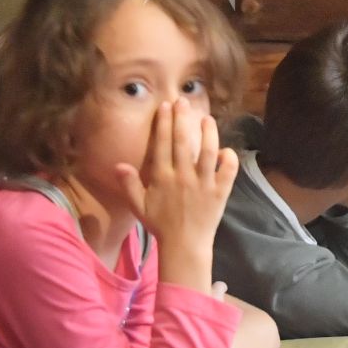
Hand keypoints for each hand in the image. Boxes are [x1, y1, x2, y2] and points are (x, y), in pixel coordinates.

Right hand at [113, 98, 238, 287]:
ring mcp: (203, 184)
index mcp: (162, 178)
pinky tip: (226, 150)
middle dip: (182, 119)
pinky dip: (229, 159)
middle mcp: (183, 177)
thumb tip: (118, 165)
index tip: (165, 106)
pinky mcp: (220, 192)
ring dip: (208, 133)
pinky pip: (228, 171)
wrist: (184, 246)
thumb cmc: (161, 225)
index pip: (162, 144)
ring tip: (206, 118)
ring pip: (208, 152)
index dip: (163, 123)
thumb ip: (129, 185)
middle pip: (183, 142)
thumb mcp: (139, 206)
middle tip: (182, 101)